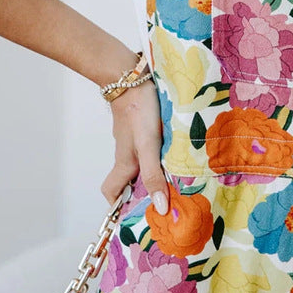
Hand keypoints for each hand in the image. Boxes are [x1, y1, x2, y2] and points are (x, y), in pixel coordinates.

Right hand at [100, 77, 170, 214]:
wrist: (133, 77)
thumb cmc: (139, 112)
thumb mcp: (149, 147)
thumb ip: (153, 175)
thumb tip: (160, 207)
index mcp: (125, 163)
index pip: (111, 192)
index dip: (119, 206)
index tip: (138, 214)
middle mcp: (127, 154)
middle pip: (131, 180)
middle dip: (146, 191)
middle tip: (170, 200)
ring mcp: (134, 140)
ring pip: (142, 163)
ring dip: (157, 172)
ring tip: (181, 179)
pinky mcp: (143, 126)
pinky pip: (150, 147)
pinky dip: (161, 154)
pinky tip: (180, 152)